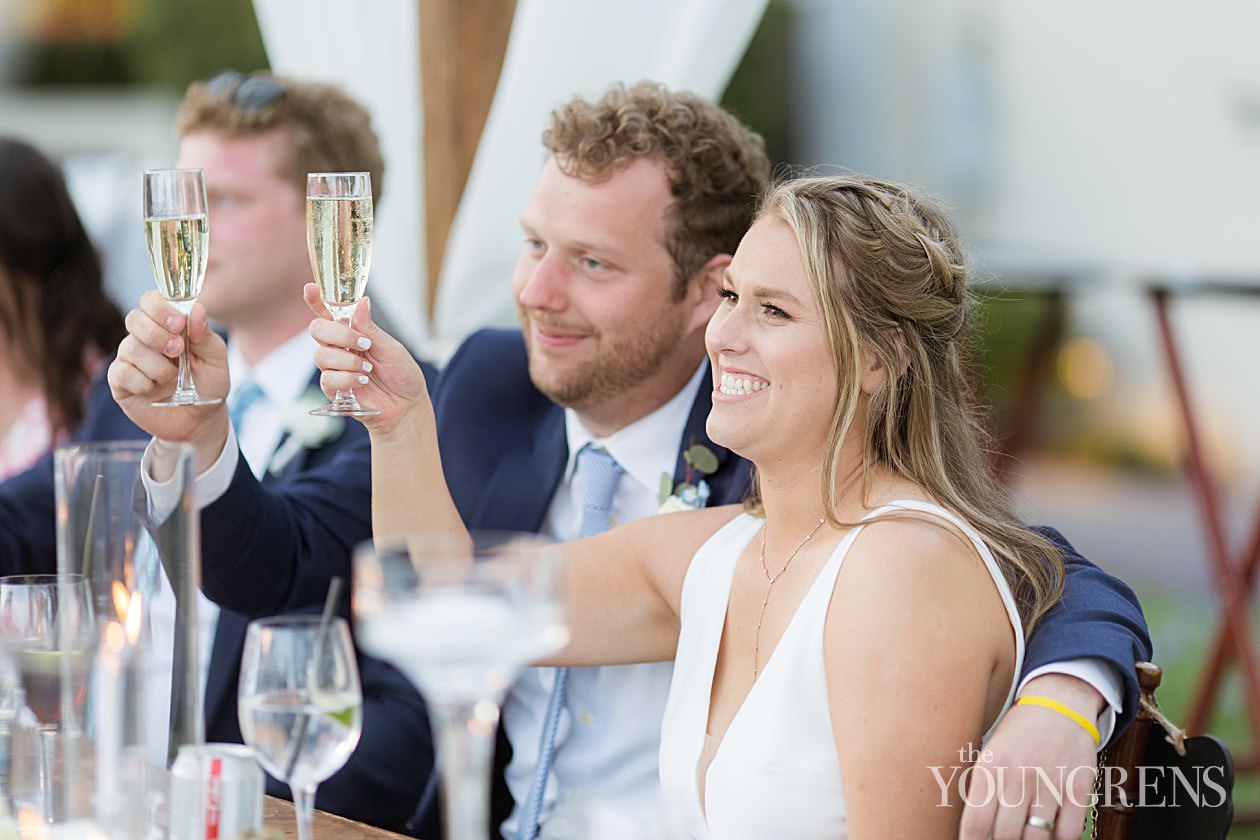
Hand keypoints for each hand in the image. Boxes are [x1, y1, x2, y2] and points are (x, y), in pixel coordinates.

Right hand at [107, 290, 229, 471]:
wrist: (200, 421)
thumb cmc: (208, 385)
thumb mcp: (216, 360)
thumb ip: (205, 336)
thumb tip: (196, 309)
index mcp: (169, 325)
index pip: (151, 300)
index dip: (160, 307)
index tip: (178, 323)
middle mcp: (146, 338)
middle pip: (134, 318)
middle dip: (156, 334)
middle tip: (178, 351)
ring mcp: (131, 359)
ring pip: (130, 348)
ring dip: (157, 365)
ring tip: (173, 378)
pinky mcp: (120, 382)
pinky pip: (122, 373)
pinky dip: (142, 382)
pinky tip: (154, 390)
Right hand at [304, 284, 429, 435]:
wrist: (407, 406)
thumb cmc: (401, 375)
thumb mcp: (392, 348)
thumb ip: (371, 329)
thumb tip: (361, 302)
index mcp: (353, 331)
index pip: (329, 312)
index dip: (317, 300)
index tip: (310, 289)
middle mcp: (340, 347)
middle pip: (318, 330)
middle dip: (338, 334)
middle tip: (363, 343)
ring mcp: (335, 367)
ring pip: (321, 355)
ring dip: (348, 361)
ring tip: (369, 369)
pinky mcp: (334, 389)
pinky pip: (328, 378)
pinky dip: (347, 378)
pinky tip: (362, 380)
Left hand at [959, 673, 1102, 839]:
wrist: (1058, 705)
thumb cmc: (1018, 737)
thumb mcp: (990, 756)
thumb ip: (983, 791)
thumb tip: (975, 831)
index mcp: (990, 769)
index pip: (976, 823)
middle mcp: (1017, 776)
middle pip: (1005, 835)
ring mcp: (1048, 782)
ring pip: (1036, 837)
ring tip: (1026, 837)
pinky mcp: (1077, 788)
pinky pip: (1068, 832)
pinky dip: (1060, 839)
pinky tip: (1052, 833)